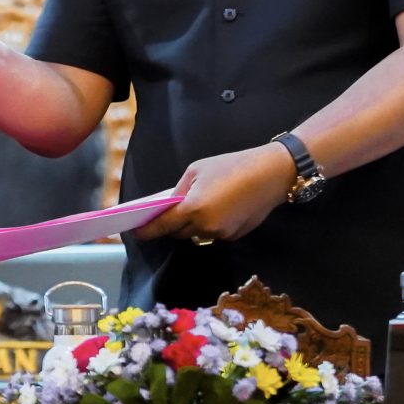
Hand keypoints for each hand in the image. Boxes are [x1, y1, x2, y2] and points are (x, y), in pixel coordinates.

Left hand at [134, 144, 293, 243]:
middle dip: (168, 224)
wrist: (271, 174)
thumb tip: (168, 205)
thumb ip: (180, 190)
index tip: (132, 231)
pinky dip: (207, 224)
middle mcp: (206, 227)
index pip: (162, 226)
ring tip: (188, 207)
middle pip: (177, 232)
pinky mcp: (234, 237)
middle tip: (158, 214)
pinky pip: (212, 233)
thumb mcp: (197, 170)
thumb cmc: (231, 166)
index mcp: (193, 208)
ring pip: (195, 234)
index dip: (145, 230)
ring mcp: (222, 234)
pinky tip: (214, 208)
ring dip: (188, 224)